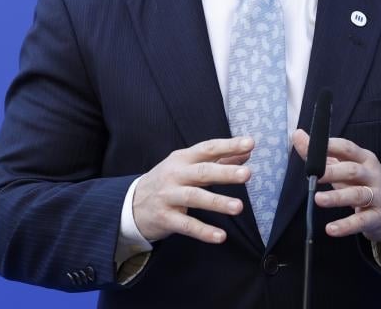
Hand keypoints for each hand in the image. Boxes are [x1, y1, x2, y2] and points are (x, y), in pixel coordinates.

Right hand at [132, 136, 253, 243]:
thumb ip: (218, 159)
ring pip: (194, 197)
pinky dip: (203, 231)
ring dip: (217, 202)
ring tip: (238, 207)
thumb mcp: (187, 166)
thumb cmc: (168, 182)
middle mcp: (175, 175)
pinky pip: (186, 225)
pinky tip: (220, 236)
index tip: (249, 143)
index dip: (228, 146)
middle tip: (247, 174)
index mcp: (183, 158)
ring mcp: (168, 196)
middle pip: (202, 171)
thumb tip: (246, 151)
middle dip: (224, 172)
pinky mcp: (165, 218)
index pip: (208, 148)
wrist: (131, 204)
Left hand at [291, 130, 380, 241]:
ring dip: (337, 197)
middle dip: (333, 172)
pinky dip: (346, 225)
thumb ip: (322, 154)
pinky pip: (361, 221)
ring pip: (357, 195)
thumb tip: (297, 135)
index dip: (332, 146)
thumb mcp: (345, 167)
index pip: (348, 148)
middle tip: (315, 176)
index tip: (314, 147)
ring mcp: (377, 196)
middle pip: (352, 170)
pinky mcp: (377, 217)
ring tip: (318, 199)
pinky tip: (331, 229)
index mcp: (364, 158)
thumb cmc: (363, 183)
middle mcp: (372, 174)